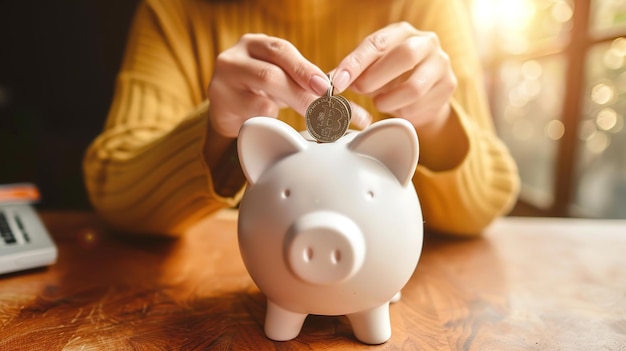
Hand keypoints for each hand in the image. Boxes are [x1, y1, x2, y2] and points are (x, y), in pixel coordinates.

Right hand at [207, 33, 330, 138]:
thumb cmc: (258, 92)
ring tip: (304, 116)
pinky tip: (270, 120)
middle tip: (319, 108)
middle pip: (269, 73)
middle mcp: (235, 57)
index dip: (305, 69)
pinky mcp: (219, 103)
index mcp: (254, 44)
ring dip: (286, 107)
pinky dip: (267, 118)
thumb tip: (335, 95)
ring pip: (258, 98)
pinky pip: (251, 113)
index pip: (281, 51)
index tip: (324, 87)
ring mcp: (223, 80)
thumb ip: (301, 80)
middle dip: (299, 92)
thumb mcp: (279, 78)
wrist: (226, 111)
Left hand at [332, 22, 456, 132]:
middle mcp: (426, 42)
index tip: (338, 81)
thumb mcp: (372, 68)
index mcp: (402, 32)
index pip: (378, 42)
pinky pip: (420, 106)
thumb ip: (355, 72)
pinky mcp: (448, 86)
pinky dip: (402, 111)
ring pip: (414, 88)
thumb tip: (333, 81)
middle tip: (360, 91)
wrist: (425, 91)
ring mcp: (441, 64)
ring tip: (379, 102)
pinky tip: (399, 107)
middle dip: (376, 78)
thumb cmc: (392, 75)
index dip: (355, 63)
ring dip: (389, 101)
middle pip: (404, 56)